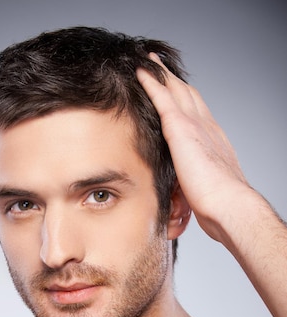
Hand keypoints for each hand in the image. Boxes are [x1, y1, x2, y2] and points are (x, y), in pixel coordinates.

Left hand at [137, 54, 249, 241]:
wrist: (226, 202)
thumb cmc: (217, 204)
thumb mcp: (202, 187)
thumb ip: (191, 181)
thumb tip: (180, 192)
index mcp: (212, 140)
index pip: (198, 113)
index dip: (187, 99)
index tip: (178, 91)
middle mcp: (206, 126)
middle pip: (188, 94)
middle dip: (175, 80)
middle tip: (161, 66)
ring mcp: (194, 124)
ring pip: (176, 89)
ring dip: (162, 74)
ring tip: (150, 62)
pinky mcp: (179, 127)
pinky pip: (162, 96)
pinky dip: (151, 81)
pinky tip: (140, 71)